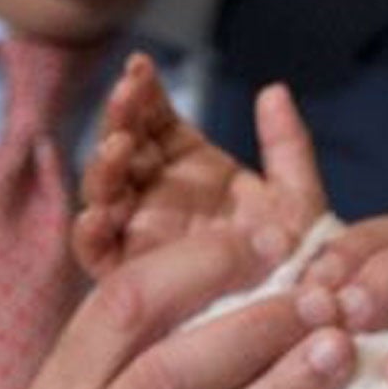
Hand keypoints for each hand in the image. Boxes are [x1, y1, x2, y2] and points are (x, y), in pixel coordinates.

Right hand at [75, 53, 327, 276]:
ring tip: (118, 146)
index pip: (154, 118)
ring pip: (104, 191)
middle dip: (118, 117)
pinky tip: (96, 213)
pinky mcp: (130, 276)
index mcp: (190, 167)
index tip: (140, 68)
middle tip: (125, 95)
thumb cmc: (298, 261)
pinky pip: (97, 253)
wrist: (297, 320)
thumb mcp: (297, 197)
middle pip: (122, 146)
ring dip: (103, 164)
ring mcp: (139, 233)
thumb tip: (273, 90)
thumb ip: (287, 145)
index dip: (143, 91)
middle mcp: (157, 195)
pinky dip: (89, 231)